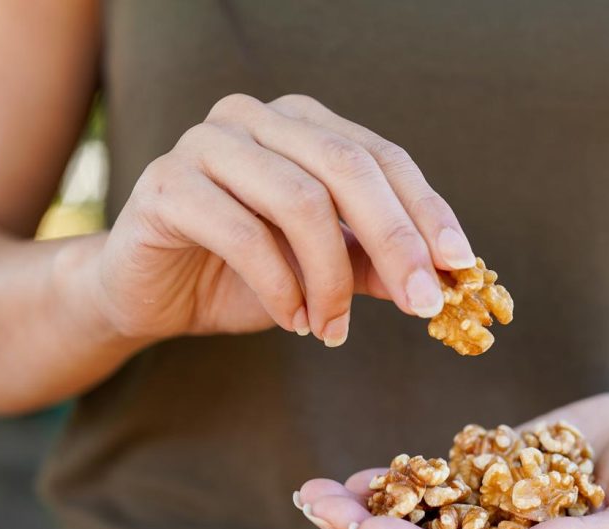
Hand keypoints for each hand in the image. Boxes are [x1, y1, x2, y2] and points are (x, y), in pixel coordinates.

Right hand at [77, 93, 476, 344]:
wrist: (146, 294)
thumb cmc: (241, 276)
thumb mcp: (323, 271)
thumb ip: (376, 264)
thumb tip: (446, 278)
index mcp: (301, 125)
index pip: (382, 158)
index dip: (427, 211)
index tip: (461, 266)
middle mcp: (255, 119)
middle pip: (348, 169)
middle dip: (396, 242)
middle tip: (424, 305)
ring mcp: (206, 144)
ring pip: (301, 201)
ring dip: (331, 279)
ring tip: (333, 329)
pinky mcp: (166, 184)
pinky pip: (244, 234)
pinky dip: (280, 287)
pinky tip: (292, 321)